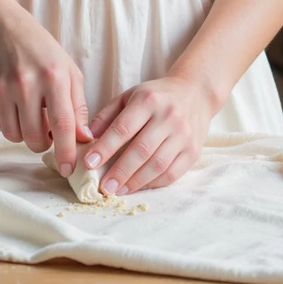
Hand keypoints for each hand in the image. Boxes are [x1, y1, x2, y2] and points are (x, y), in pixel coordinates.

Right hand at [0, 0, 91, 176]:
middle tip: (48, 132)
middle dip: (45, 144)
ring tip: (32, 117)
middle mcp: (29, 82)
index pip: (63, 124)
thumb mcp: (68, 69)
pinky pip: (2, 126)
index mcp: (54, 75)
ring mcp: (6, 88)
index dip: (67, 151)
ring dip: (27, 136)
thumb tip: (83, 138)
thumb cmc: (39, 47)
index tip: (71, 169)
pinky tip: (17, 108)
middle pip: (37, 137)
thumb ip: (78, 104)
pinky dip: (13, 125)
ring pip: (17, 136)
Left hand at [82, 73, 214, 194]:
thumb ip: (107, 115)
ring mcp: (183, 135)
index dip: (105, 147)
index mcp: (148, 100)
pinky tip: (139, 186)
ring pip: (157, 164)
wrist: (195, 92)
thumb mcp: (129, 96)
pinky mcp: (193, 151)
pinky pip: (172, 173)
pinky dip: (153, 183)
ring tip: (118, 191)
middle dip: (120, 171)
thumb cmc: (155, 96)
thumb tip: (87, 137)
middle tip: (103, 187)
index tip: (89, 163)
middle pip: (141, 150)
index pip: (123, 127)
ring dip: (135, 181)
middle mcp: (168, 117)